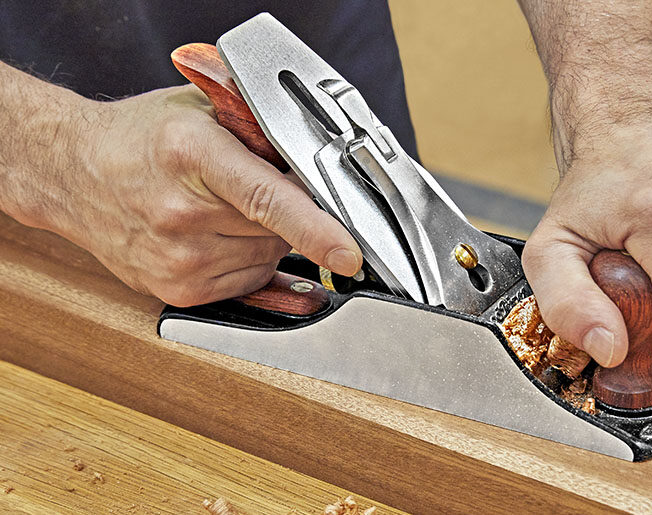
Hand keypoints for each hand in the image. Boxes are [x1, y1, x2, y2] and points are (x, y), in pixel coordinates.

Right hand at [58, 85, 360, 305]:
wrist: (71, 172)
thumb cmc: (138, 138)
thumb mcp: (200, 109)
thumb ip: (260, 125)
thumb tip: (317, 155)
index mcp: (191, 154)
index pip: (267, 199)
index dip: (316, 228)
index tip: (349, 253)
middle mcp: (180, 212)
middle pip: (279, 230)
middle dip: (289, 211)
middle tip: (252, 187)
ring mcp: (176, 259)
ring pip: (270, 258)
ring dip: (267, 238)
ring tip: (225, 209)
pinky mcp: (177, 291)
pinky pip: (250, 281)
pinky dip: (249, 259)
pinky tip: (218, 234)